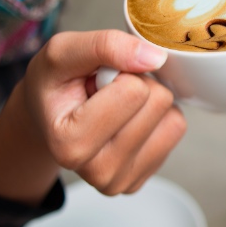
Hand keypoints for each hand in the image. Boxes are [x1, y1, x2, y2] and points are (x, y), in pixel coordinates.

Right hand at [0, 30, 186, 202]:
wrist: (49, 116)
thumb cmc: (54, 85)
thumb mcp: (63, 51)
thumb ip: (105, 46)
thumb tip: (156, 58)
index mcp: (70, 146)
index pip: (134, 91)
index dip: (119, 72)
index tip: (95, 82)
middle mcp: (99, 172)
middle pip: (158, 102)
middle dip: (136, 85)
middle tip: (106, 92)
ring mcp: (123, 180)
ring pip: (173, 117)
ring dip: (149, 101)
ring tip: (116, 106)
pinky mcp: (144, 177)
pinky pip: (176, 130)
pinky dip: (159, 117)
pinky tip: (129, 120)